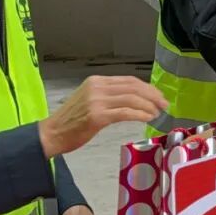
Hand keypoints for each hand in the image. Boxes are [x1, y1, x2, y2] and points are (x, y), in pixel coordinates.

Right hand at [39, 76, 167, 158]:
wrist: (51, 134)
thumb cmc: (72, 120)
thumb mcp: (90, 99)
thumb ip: (109, 95)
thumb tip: (135, 97)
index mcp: (97, 81)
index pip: (129, 80)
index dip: (147, 87)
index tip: (158, 95)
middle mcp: (97, 87)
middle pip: (133, 87)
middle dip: (152, 95)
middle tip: (164, 104)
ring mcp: (96, 101)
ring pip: (131, 99)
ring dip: (149, 105)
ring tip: (157, 113)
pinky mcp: (97, 116)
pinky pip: (125, 112)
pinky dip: (140, 114)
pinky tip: (148, 118)